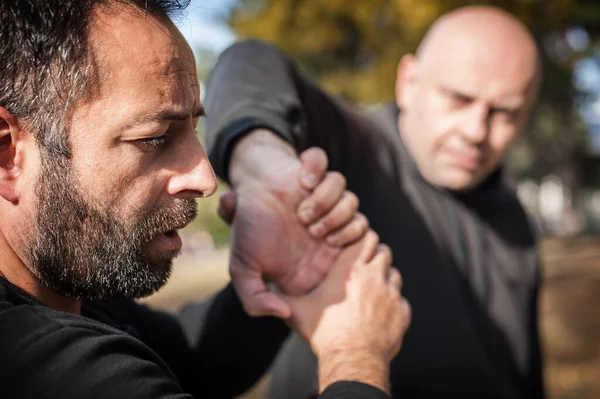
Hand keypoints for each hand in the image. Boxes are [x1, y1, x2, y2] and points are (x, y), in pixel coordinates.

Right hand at [220, 130, 368, 317]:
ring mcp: (324, 200)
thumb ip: (256, 300)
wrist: (239, 194)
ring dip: (329, 203)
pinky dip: (315, 170)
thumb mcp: (243, 272)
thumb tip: (283, 313)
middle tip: (312, 229)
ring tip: (303, 211)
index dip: (348, 247)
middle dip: (339, 225)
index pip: (357, 256)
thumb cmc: (247, 234)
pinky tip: (301, 181)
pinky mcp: (315, 175)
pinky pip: (326, 166)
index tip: (326, 244)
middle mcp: (328, 228)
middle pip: (361, 226)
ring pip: (351, 199)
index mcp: (318, 253)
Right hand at [280, 231, 410, 392]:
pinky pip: (402, 301)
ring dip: (385, 280)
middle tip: (363, 270)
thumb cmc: (325, 332)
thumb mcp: (297, 311)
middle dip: (375, 257)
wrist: (351, 359)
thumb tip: (271, 290)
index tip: (355, 249)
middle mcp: (374, 276)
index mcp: (350, 268)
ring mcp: (391, 294)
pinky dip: (393, 305)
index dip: (362, 241)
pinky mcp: (402, 313)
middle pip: (383, 251)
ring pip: (395, 275)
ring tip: (371, 293)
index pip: (366, 237)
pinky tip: (379, 314)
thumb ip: (281, 296)